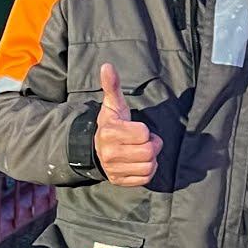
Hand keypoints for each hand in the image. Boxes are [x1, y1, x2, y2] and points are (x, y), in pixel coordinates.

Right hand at [93, 63, 162, 186]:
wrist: (95, 149)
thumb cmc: (111, 124)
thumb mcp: (112, 105)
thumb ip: (112, 86)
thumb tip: (107, 66)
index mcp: (110, 132)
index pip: (143, 133)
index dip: (145, 130)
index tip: (138, 129)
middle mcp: (110, 152)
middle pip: (148, 151)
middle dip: (152, 145)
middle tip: (144, 141)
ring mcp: (114, 169)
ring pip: (148, 166)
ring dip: (151, 158)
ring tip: (142, 151)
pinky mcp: (119, 181)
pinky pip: (145, 178)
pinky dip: (147, 170)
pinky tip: (139, 162)